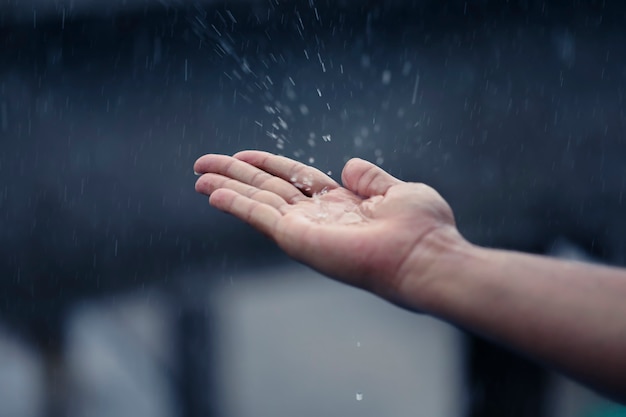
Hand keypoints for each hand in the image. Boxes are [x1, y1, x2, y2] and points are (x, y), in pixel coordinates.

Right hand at [194, 151, 462, 307]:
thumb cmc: (421, 229)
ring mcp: (305, 229)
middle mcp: (317, 217)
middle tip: (203, 164)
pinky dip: (235, 204)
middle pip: (267, 189)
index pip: (294, 179)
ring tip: (198, 176)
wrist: (425, 257)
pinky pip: (260, 216)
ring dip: (226, 188)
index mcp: (339, 204)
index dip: (268, 164)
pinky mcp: (298, 238)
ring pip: (256, 201)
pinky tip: (212, 193)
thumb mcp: (397, 192)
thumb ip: (370, 179)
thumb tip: (349, 164)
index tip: (243, 155)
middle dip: (235, 174)